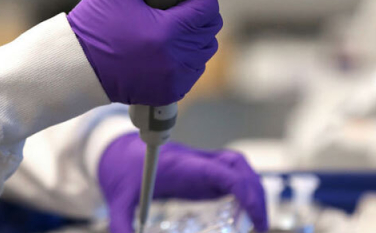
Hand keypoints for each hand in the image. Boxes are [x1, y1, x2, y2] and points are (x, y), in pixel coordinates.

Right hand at [67, 0, 222, 105]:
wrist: (77, 65)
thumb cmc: (96, 22)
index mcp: (166, 31)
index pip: (207, 8)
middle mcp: (175, 58)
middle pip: (209, 29)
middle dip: (198, 14)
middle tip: (178, 7)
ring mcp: (174, 78)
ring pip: (204, 51)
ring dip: (194, 36)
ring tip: (172, 27)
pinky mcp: (170, 92)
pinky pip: (194, 71)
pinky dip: (187, 59)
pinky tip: (168, 49)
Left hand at [98, 133, 267, 232]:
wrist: (115, 150)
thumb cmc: (120, 171)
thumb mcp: (118, 201)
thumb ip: (122, 224)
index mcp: (181, 166)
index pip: (222, 170)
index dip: (244, 190)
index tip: (253, 217)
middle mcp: (196, 162)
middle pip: (238, 165)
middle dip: (256, 193)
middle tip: (260, 226)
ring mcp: (200, 165)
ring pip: (237, 167)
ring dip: (253, 190)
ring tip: (256, 222)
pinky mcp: (200, 172)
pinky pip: (229, 175)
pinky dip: (242, 191)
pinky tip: (240, 214)